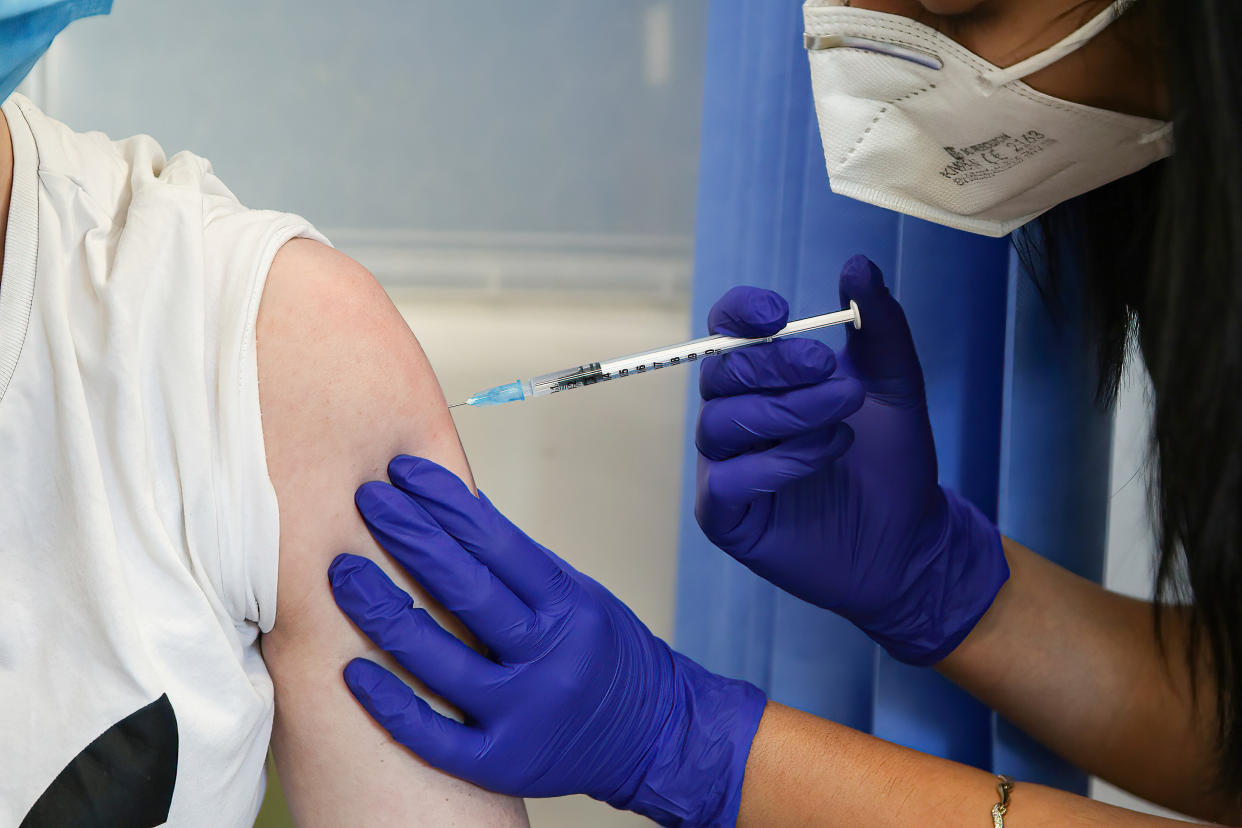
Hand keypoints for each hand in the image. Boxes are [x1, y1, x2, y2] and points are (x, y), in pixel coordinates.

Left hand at [329, 457, 766, 825]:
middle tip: (367, 501)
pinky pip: (434, 736)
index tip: (405, 472)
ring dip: (384, 611)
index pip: (498, 544)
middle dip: (409, 538)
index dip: (447, 503)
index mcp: (571, 608)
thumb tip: (454, 513)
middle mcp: (549, 659)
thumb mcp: (580, 595)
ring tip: (344, 572)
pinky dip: (391, 703)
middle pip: (466, 591)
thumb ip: (520, 566)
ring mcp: (524, 714)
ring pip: (439, 661)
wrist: (655, 735)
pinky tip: (353, 672)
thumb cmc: (609, 657)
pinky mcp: (502, 763)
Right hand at [695, 254, 1008, 664]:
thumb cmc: (892, 463)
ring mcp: (723, 467)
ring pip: (721, 424)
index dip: (741, 314)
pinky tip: (825, 457)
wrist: (909, 540)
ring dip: (786, 415)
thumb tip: (857, 265)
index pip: (725, 331)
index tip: (781, 312)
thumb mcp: (894, 385)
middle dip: (775, 366)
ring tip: (842, 422)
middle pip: (720, 374)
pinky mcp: (725, 515)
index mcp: (761, 380)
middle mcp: (732, 417)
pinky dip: (777, 464)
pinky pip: (727, 480)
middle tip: (831, 372)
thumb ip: (878, 326)